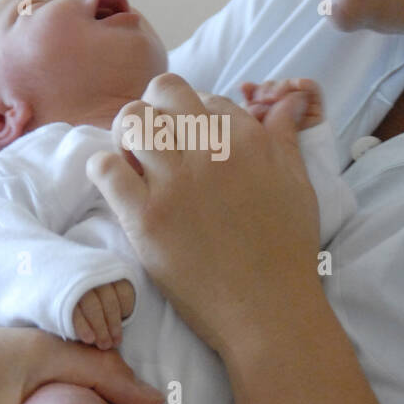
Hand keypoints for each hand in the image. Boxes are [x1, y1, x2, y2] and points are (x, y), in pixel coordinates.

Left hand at [86, 74, 321, 356]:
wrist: (269, 312)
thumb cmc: (287, 251)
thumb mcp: (298, 183)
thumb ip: (284, 136)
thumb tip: (286, 101)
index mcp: (249, 139)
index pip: (206, 96)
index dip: (195, 116)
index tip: (193, 143)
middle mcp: (211, 152)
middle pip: (165, 91)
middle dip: (158, 110)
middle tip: (157, 143)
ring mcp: (175, 183)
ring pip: (132, 119)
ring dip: (128, 133)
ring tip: (135, 160)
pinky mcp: (145, 218)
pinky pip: (105, 167)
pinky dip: (105, 169)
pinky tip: (119, 186)